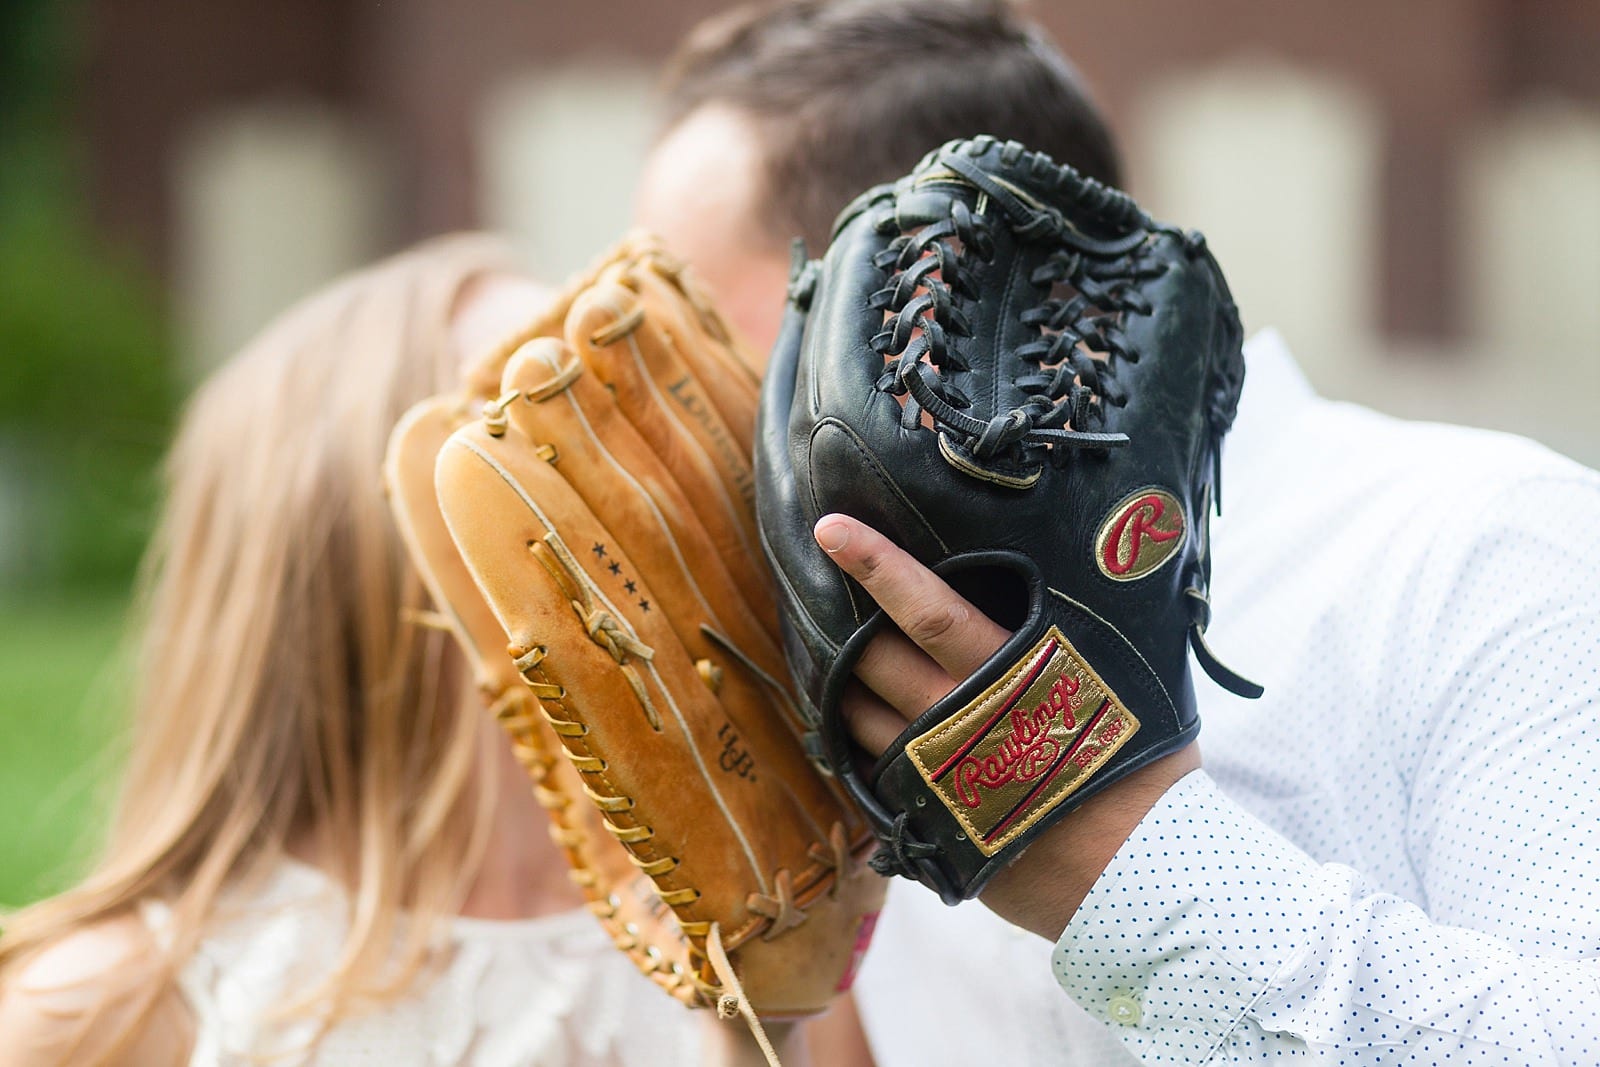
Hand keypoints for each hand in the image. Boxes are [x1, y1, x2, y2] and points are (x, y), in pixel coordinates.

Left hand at [814, 513, 1199, 939]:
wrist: (1138, 878)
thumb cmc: (1143, 773)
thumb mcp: (1126, 686)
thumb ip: (1083, 636)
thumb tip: (1093, 573)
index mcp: (1012, 677)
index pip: (929, 611)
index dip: (878, 566)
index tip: (831, 529)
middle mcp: (961, 721)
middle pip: (872, 658)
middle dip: (843, 624)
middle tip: (824, 592)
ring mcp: (935, 775)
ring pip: (855, 714)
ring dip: (837, 683)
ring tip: (830, 653)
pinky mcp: (924, 821)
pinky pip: (865, 771)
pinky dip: (853, 742)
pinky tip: (852, 724)